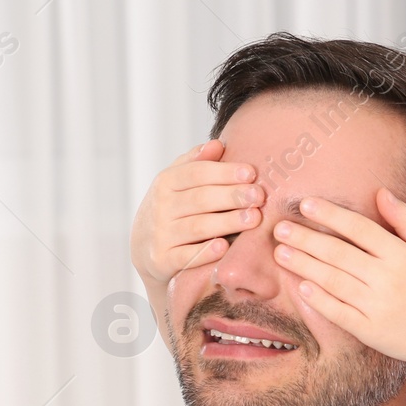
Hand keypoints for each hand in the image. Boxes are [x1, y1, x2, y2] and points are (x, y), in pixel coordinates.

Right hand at [129, 139, 265, 288]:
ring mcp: (161, 235)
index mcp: (166, 182)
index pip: (196, 173)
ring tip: (254, 218)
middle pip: (200, 199)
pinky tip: (225, 248)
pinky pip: (186, 257)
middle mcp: (161, 207)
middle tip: (259, 196)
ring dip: (227, 222)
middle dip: (231, 196)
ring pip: (197, 227)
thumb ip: (196, 163)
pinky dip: (205, 252)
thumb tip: (218, 144)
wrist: (145, 249)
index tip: (251, 173)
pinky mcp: (163, 260)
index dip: (224, 172)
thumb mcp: (177, 182)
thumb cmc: (172, 210)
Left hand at [272, 189, 405, 370]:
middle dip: (306, 238)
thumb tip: (381, 192)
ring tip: (281, 252)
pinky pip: (339, 313)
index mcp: (401, 255)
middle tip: (279, 228)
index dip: (330, 215)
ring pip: (333, 281)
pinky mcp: (370, 331)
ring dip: (304, 265)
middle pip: (339, 253)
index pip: (359, 228)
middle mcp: (387, 279)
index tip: (305, 204)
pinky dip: (319, 300)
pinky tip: (301, 286)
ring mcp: (377, 306)